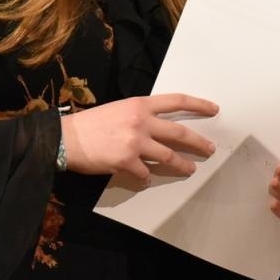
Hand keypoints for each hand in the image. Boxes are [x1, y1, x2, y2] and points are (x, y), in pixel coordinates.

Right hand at [61, 93, 218, 183]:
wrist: (65, 138)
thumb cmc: (90, 123)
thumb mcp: (119, 109)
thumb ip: (139, 115)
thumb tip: (157, 126)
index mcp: (140, 105)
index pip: (177, 101)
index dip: (198, 105)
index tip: (213, 109)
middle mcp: (141, 121)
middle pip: (179, 133)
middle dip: (198, 142)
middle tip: (210, 149)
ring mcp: (135, 142)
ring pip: (168, 156)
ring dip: (182, 164)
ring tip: (190, 169)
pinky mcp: (126, 162)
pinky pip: (145, 173)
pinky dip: (147, 177)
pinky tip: (145, 179)